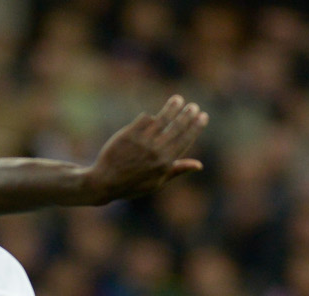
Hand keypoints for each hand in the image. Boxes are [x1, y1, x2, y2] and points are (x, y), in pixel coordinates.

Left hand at [83, 95, 207, 201]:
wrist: (105, 183)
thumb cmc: (132, 185)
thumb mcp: (157, 182)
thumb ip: (177, 170)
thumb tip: (199, 165)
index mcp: (165, 163)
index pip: (186, 139)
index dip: (196, 126)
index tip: (203, 116)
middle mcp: (156, 151)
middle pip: (177, 127)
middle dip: (187, 114)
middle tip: (193, 106)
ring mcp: (142, 141)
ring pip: (162, 119)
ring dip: (172, 108)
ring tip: (178, 99)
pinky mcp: (129, 134)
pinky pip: (143, 119)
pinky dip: (148, 117)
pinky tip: (152, 117)